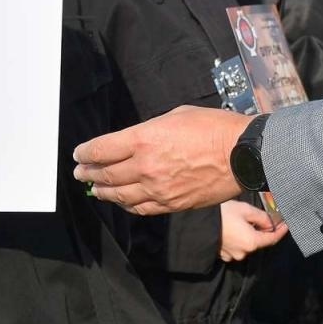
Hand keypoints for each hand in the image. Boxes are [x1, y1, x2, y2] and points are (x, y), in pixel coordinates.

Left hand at [74, 105, 250, 215]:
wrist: (242, 154)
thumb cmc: (214, 128)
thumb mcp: (177, 116)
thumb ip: (151, 131)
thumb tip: (137, 141)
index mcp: (144, 139)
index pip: (102, 149)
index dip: (86, 153)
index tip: (79, 154)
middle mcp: (145, 166)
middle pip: (106, 174)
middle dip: (88, 172)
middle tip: (81, 172)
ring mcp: (157, 188)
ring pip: (119, 195)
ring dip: (102, 191)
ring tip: (95, 188)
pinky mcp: (171, 204)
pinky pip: (140, 208)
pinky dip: (126, 204)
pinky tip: (121, 200)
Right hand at [219, 199, 287, 260]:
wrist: (198, 223)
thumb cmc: (223, 214)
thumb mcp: (246, 210)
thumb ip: (262, 218)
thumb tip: (270, 224)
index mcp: (252, 242)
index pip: (272, 239)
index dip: (281, 231)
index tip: (287, 224)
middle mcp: (243, 253)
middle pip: (259, 242)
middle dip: (263, 230)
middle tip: (266, 217)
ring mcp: (232, 256)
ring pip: (247, 244)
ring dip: (250, 234)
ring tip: (246, 220)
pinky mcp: (223, 255)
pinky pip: (236, 247)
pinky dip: (239, 238)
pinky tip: (234, 228)